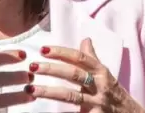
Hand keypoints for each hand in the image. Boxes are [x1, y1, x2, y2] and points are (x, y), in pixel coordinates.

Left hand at [25, 38, 144, 112]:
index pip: (80, 58)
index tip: (43, 50)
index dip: (61, 52)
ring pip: (70, 96)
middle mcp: (100, 86)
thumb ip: (92, 58)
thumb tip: (85, 39)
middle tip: (32, 66)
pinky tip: (44, 112)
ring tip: (30, 90)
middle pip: (74, 75)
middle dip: (52, 69)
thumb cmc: (114, 93)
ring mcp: (97, 104)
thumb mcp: (106, 74)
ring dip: (48, 92)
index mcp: (101, 72)